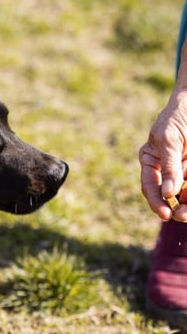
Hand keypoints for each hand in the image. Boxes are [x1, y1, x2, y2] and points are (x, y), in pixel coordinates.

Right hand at [140, 89, 186, 220]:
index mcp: (151, 162)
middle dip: (176, 206)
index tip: (165, 214)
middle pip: (168, 194)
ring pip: (184, 191)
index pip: (149, 186)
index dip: (156, 202)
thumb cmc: (177, 118)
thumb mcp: (169, 141)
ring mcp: (183, 170)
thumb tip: (167, 193)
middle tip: (182, 215)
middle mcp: (166, 169)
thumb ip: (169, 166)